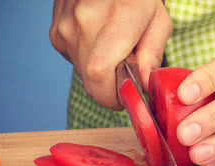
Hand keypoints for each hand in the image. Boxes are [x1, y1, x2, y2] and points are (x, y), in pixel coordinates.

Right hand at [50, 0, 170, 108]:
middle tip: (125, 69)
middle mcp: (84, 24)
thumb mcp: (158, 20)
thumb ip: (152, 55)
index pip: (100, 75)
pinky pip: (73, 60)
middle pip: (91, 81)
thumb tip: (144, 86)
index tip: (125, 96)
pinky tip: (98, 40)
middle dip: (110, 86)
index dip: (112, 96)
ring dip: (99, 72)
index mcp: (115, 20)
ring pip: (82, 73)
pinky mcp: (56, 30)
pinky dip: (87, 59)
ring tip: (112, 48)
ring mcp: (65, 27)